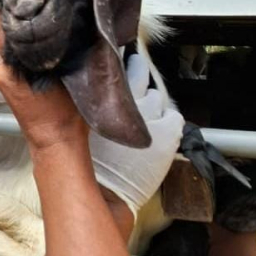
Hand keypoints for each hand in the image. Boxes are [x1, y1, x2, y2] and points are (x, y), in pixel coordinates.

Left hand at [0, 0, 86, 151]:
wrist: (57, 142)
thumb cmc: (67, 116)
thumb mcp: (73, 75)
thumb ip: (65, 47)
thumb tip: (69, 20)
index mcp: (14, 66)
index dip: (0, 4)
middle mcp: (3, 68)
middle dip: (6, 7)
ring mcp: (3, 73)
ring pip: (4, 39)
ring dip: (13, 22)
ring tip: (31, 2)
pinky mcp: (7, 78)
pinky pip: (9, 52)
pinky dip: (18, 39)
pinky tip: (34, 30)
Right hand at [90, 54, 184, 217]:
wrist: (106, 189)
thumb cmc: (89, 161)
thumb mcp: (80, 123)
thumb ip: (86, 103)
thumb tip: (86, 89)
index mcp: (105, 95)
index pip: (116, 67)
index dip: (115, 67)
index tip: (113, 68)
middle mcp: (131, 99)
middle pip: (138, 72)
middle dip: (135, 76)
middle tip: (130, 85)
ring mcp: (152, 115)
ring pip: (157, 96)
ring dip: (151, 103)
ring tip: (143, 115)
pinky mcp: (169, 132)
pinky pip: (174, 117)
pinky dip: (169, 121)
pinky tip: (160, 129)